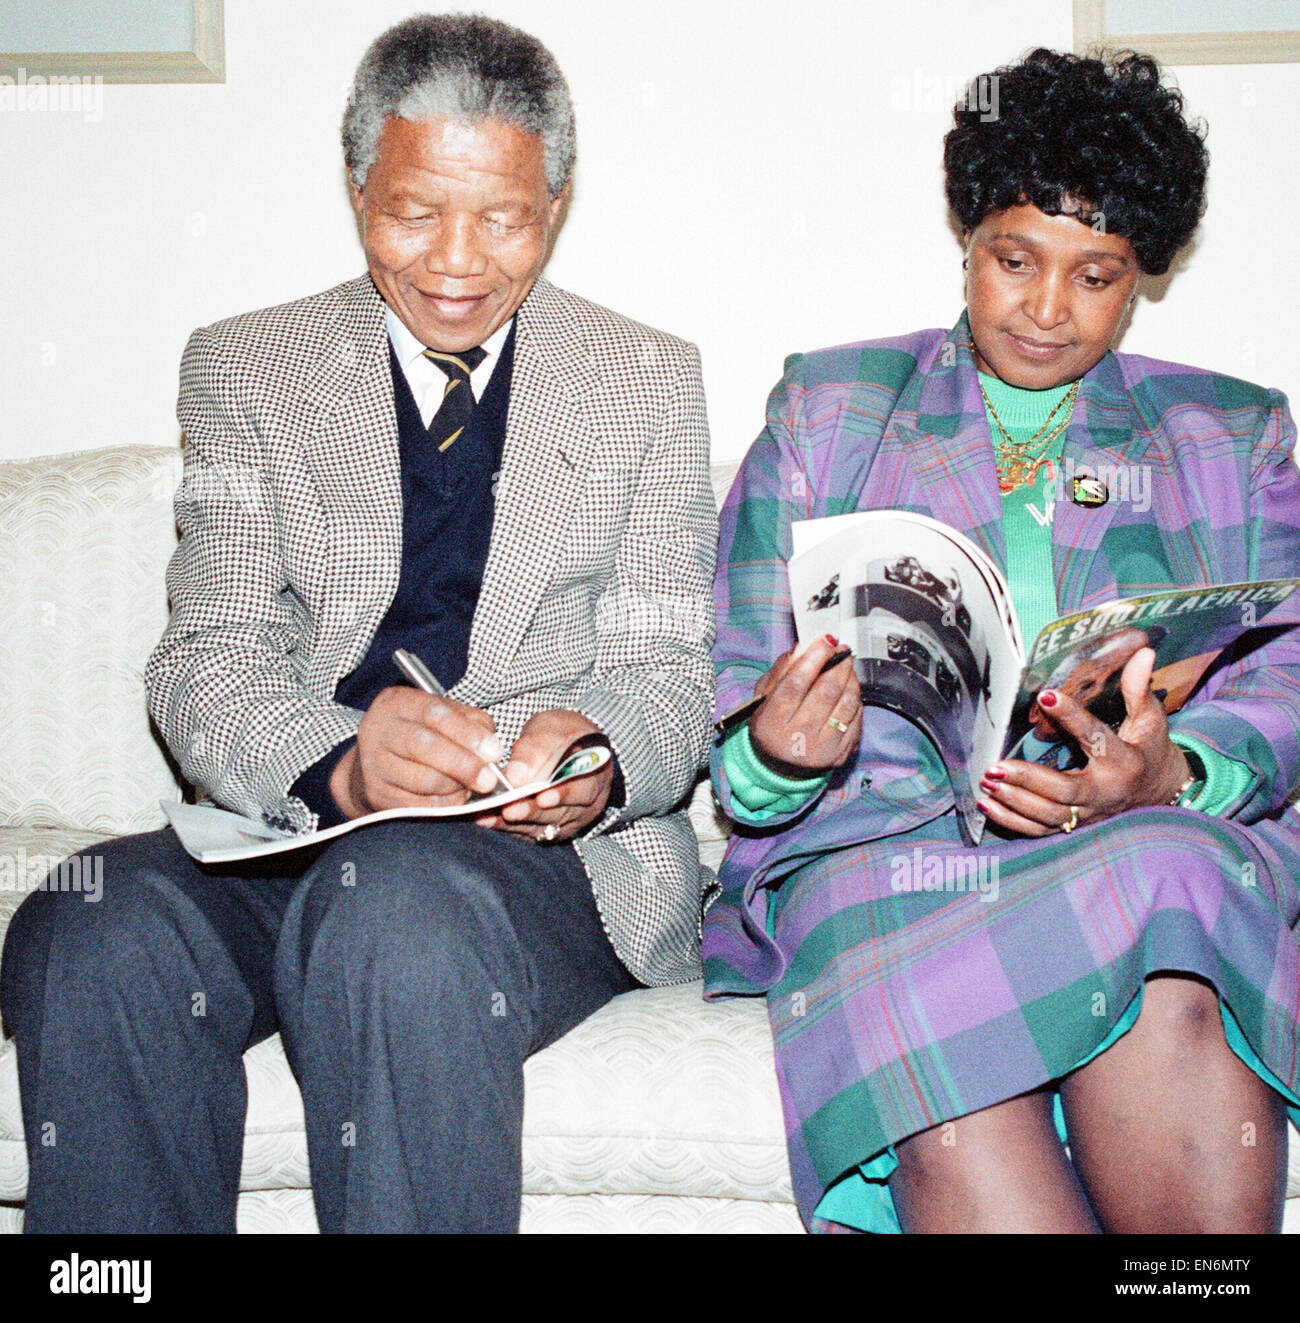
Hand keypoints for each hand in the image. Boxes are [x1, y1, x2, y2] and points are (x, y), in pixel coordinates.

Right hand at [330, 686, 503, 817]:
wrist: (376, 761)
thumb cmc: (420, 733)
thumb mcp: (442, 714)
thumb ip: (470, 721)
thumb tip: (491, 743)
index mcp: (397, 703)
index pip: (434, 714)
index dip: (467, 733)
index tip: (494, 751)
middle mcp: (379, 731)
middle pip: (424, 747)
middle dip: (463, 764)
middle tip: (490, 779)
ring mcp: (374, 765)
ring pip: (422, 780)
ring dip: (456, 787)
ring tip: (474, 787)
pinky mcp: (377, 795)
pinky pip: (418, 805)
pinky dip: (445, 805)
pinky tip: (457, 798)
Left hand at [475, 709, 612, 842]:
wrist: (567, 746)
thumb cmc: (561, 734)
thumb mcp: (552, 728)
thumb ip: (536, 748)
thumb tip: (515, 776)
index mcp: (596, 773)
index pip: (584, 788)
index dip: (564, 794)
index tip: (542, 797)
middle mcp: (589, 802)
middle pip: (562, 813)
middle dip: (533, 812)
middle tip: (510, 809)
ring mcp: (571, 818)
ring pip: (544, 826)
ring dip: (516, 823)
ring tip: (489, 816)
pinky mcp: (552, 829)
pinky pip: (531, 832)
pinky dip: (509, 827)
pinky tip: (488, 820)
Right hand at [747, 635, 861, 775]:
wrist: (779, 766)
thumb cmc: (772, 724)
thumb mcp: (764, 697)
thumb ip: (782, 670)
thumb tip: (806, 645)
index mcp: (772, 721)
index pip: (796, 683)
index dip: (814, 657)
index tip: (826, 640)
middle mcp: (797, 737)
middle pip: (826, 691)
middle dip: (838, 664)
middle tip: (842, 650)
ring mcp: (821, 748)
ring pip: (846, 703)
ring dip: (851, 679)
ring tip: (847, 668)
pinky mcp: (840, 754)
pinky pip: (856, 718)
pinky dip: (855, 699)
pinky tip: (849, 690)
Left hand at [978, 647, 1191, 837]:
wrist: (1162, 792)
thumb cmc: (1150, 749)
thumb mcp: (1150, 719)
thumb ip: (1138, 689)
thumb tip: (1143, 652)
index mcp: (1124, 762)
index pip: (1095, 738)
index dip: (1072, 716)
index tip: (1045, 695)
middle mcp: (1105, 793)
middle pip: (1063, 791)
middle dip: (1028, 779)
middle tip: (995, 766)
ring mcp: (1089, 814)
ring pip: (1049, 816)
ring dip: (1014, 801)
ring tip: (986, 780)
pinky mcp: (1075, 827)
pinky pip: (1041, 831)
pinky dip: (1012, 821)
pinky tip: (986, 804)